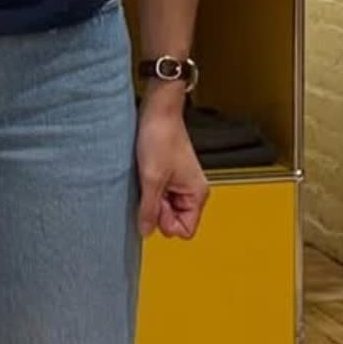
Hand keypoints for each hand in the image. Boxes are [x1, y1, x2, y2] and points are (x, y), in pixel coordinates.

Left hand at [136, 92, 208, 239]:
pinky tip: (146, 175)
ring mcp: (180, 184)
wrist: (158, 111)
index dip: (167, 222)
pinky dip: (150, 190)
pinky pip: (159, 195)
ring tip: (149, 178)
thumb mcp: (151, 179)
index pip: (185, 230)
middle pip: (173, 220)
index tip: (157, 204)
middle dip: (159, 210)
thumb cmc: (161, 136)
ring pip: (164, 208)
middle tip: (152, 188)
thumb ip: (149, 210)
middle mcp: (192, 191)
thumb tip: (146, 232)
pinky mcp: (169, 177)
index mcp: (197, 194)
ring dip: (153, 199)